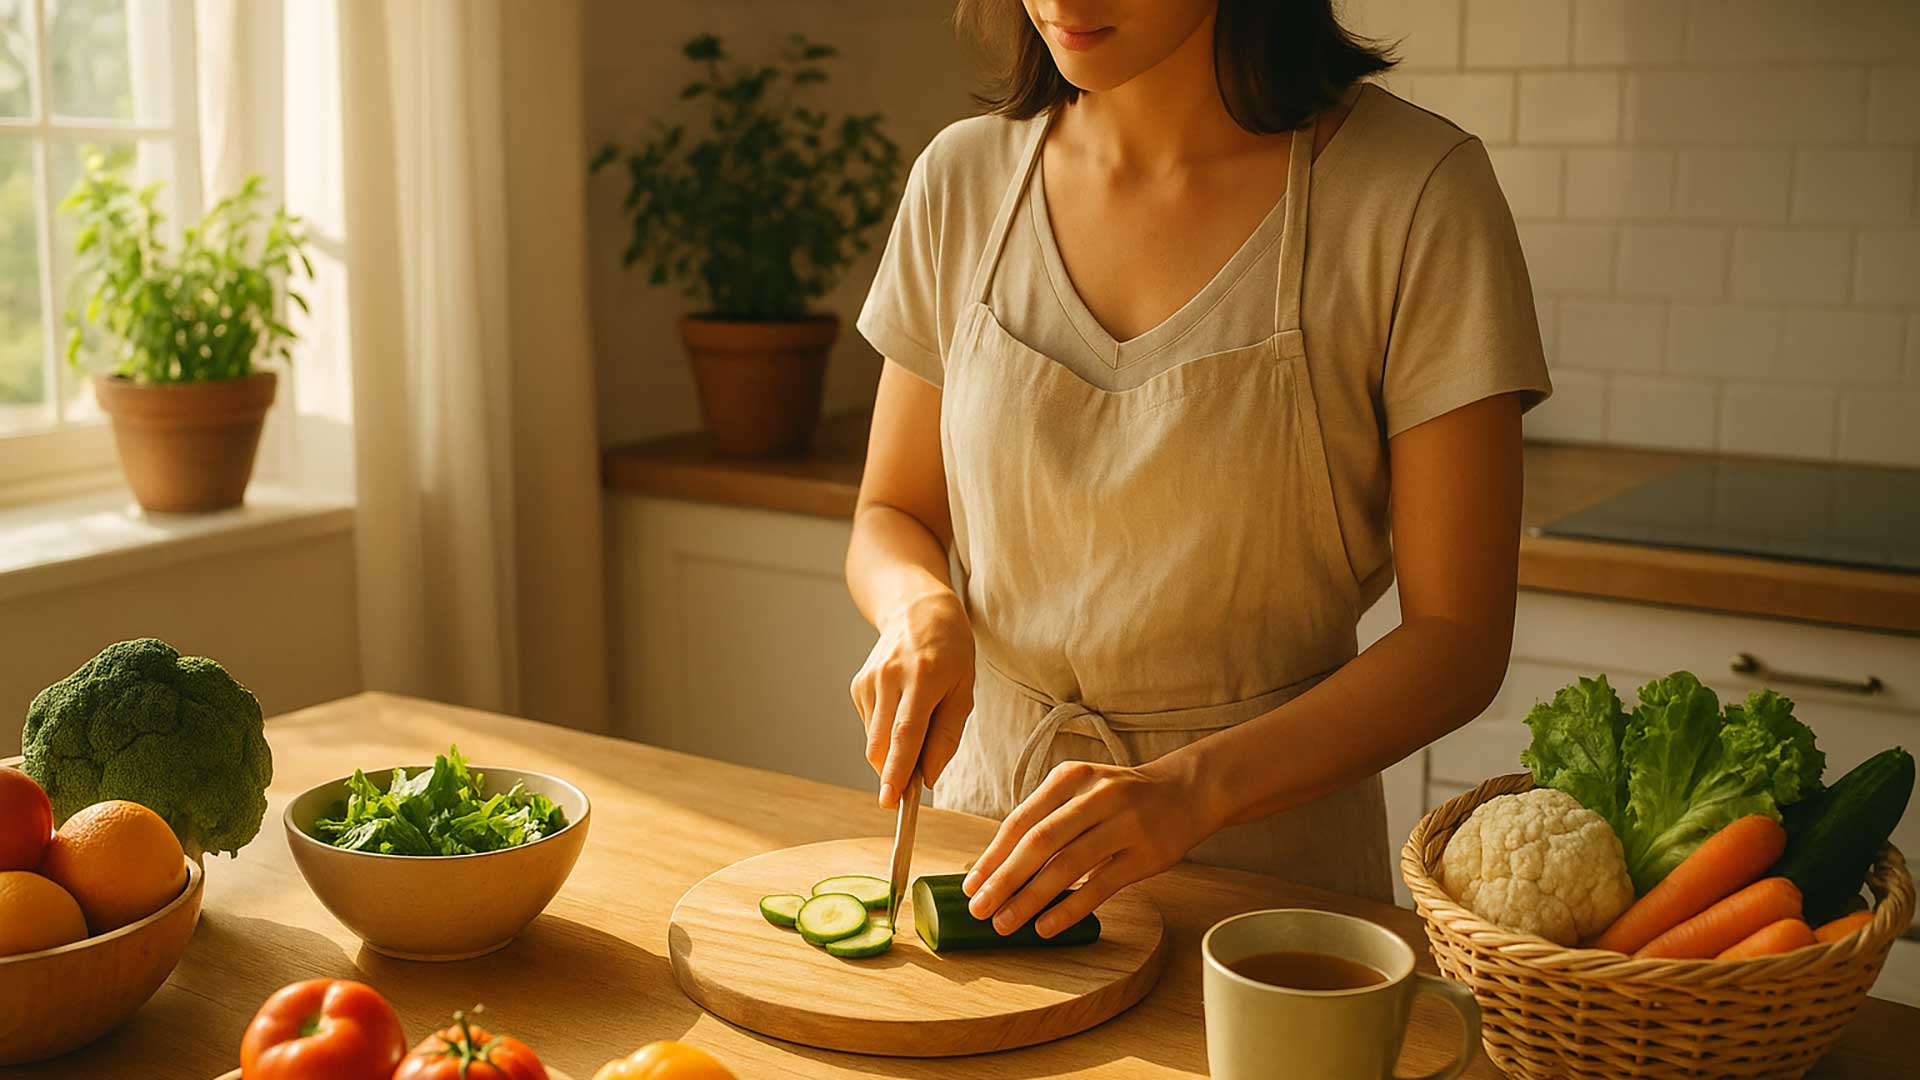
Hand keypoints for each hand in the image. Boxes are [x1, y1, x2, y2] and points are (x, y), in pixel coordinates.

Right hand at [849, 590, 974, 807]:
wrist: (917, 610)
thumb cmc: (950, 651)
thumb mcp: (964, 690)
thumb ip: (947, 736)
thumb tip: (928, 778)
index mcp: (923, 676)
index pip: (905, 733)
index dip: (897, 770)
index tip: (890, 800)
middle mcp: (890, 677)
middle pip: (882, 744)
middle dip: (892, 774)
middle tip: (911, 787)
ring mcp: (869, 680)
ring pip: (874, 740)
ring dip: (893, 752)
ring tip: (918, 725)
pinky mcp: (858, 685)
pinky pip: (871, 727)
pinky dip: (886, 733)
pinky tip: (902, 709)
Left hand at [961, 757, 1217, 938]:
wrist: (1186, 791)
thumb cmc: (1121, 797)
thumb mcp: (1083, 790)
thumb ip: (1048, 819)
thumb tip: (998, 868)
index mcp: (1070, 777)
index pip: (1021, 820)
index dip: (992, 856)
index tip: (970, 885)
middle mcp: (1095, 796)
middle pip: (1039, 842)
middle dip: (1004, 879)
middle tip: (979, 910)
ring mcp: (1123, 825)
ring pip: (1067, 866)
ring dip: (1031, 899)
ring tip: (1006, 923)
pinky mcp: (1145, 854)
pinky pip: (1099, 886)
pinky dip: (1069, 908)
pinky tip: (1046, 927)